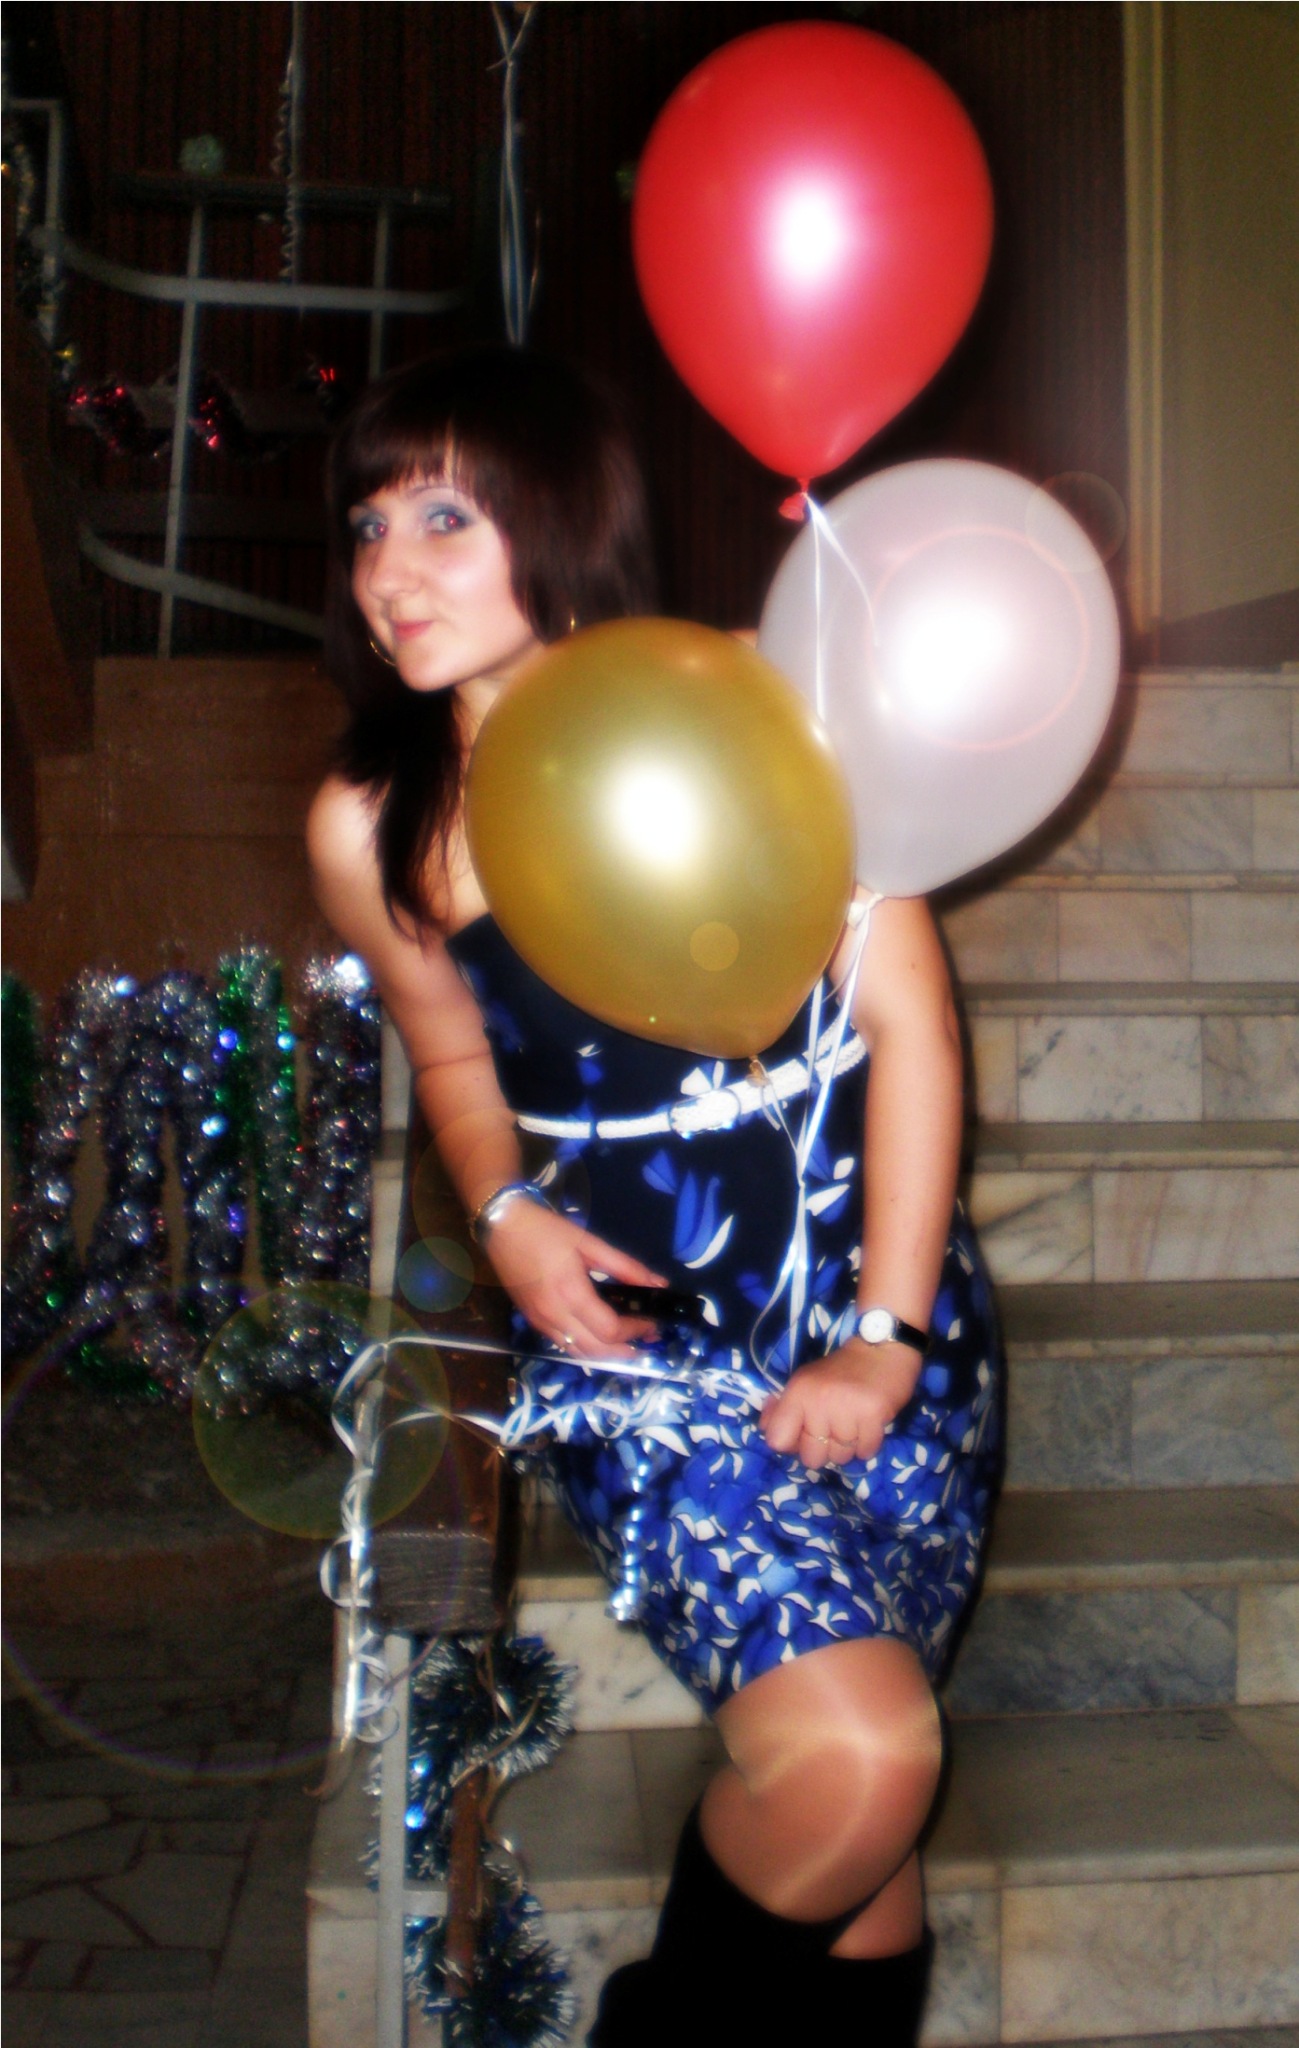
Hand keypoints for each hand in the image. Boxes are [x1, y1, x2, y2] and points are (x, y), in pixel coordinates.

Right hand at [484, 1199, 667, 1359]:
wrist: (502, 1227)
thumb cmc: (547, 1231)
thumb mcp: (590, 1243)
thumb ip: (625, 1266)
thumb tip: (658, 1283)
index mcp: (570, 1294)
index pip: (610, 1330)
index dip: (636, 1331)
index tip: (653, 1323)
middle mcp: (554, 1316)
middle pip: (596, 1351)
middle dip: (625, 1352)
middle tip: (647, 1342)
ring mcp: (540, 1323)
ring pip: (578, 1354)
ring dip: (606, 1355)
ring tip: (628, 1345)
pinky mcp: (533, 1322)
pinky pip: (563, 1345)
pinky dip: (586, 1348)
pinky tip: (598, 1336)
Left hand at [759, 1339, 921, 1469]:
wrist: (881, 1349)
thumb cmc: (840, 1370)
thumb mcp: (804, 1382)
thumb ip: (781, 1409)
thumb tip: (767, 1432)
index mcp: (798, 1392)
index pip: (777, 1440)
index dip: (790, 1444)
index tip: (803, 1434)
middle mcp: (819, 1402)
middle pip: (811, 1458)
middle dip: (822, 1450)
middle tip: (833, 1429)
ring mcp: (847, 1410)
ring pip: (840, 1458)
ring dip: (847, 1448)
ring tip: (853, 1425)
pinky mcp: (874, 1415)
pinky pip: (866, 1453)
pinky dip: (867, 1446)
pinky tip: (867, 1427)